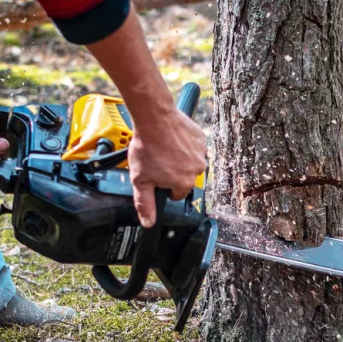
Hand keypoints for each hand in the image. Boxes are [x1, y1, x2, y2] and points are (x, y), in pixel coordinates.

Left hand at [128, 108, 206, 227]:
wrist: (155, 118)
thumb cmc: (147, 147)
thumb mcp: (140, 180)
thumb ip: (145, 203)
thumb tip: (149, 223)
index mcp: (183, 183)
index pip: (176, 194)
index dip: (164, 186)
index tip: (156, 175)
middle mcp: (197, 171)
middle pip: (185, 178)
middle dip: (174, 172)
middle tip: (159, 160)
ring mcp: (201, 154)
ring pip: (190, 163)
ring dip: (181, 159)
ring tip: (165, 148)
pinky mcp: (201, 139)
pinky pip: (195, 148)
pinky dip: (186, 146)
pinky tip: (173, 140)